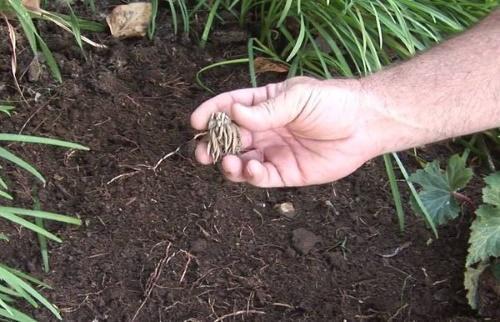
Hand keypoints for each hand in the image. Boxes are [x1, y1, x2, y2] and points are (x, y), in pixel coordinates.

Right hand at [190, 76, 383, 186]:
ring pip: (241, 161)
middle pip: (230, 138)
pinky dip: (251, 176)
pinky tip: (252, 169)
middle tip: (203, 152)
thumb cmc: (332, 103)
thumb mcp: (298, 98)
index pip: (230, 107)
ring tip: (228, 162)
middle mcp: (264, 129)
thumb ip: (266, 110)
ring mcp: (273, 152)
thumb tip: (233, 114)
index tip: (195, 121)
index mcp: (264, 105)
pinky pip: (261, 178)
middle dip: (212, 145)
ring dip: (228, 164)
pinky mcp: (284, 173)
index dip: (211, 113)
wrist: (363, 126)